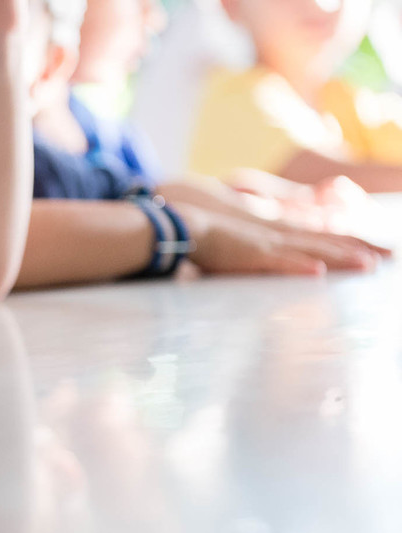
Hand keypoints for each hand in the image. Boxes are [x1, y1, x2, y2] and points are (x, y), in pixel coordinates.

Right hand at [184, 206, 379, 276]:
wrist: (183, 227)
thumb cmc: (207, 241)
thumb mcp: (240, 250)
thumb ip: (257, 256)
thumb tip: (267, 261)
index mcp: (278, 236)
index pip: (322, 239)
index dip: (349, 244)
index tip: (375, 251)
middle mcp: (279, 237)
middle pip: (327, 242)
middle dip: (360, 249)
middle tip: (390, 256)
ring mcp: (267, 244)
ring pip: (312, 252)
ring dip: (341, 258)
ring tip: (369, 265)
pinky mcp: (250, 255)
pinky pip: (279, 263)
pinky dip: (299, 267)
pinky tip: (318, 273)